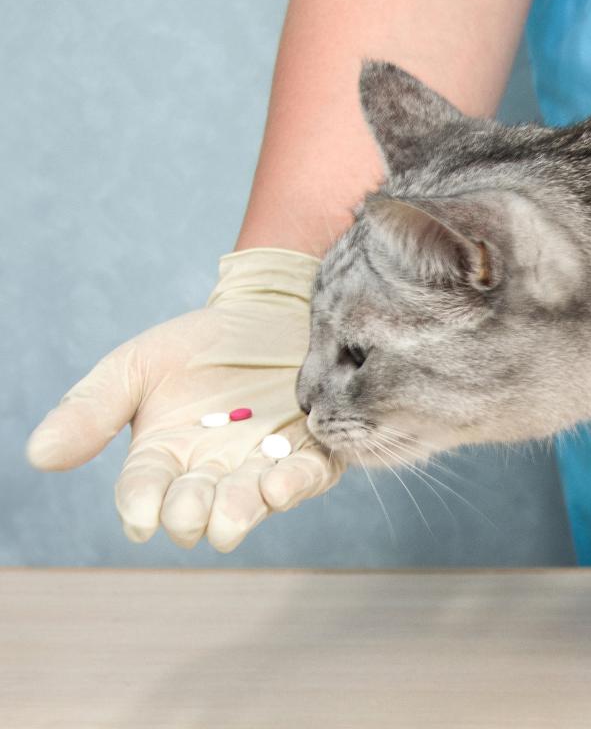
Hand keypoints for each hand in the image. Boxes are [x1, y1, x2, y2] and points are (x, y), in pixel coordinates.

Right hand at [26, 248, 344, 551]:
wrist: (270, 310)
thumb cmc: (200, 344)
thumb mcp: (137, 365)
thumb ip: (92, 408)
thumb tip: (39, 455)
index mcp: (164, 456)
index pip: (145, 490)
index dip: (142, 504)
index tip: (141, 516)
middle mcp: (213, 471)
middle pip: (198, 505)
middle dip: (192, 512)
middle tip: (189, 516)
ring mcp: (265, 463)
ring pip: (251, 500)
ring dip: (241, 510)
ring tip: (230, 518)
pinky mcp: (313, 451)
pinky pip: (307, 476)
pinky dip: (295, 484)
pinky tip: (279, 487)